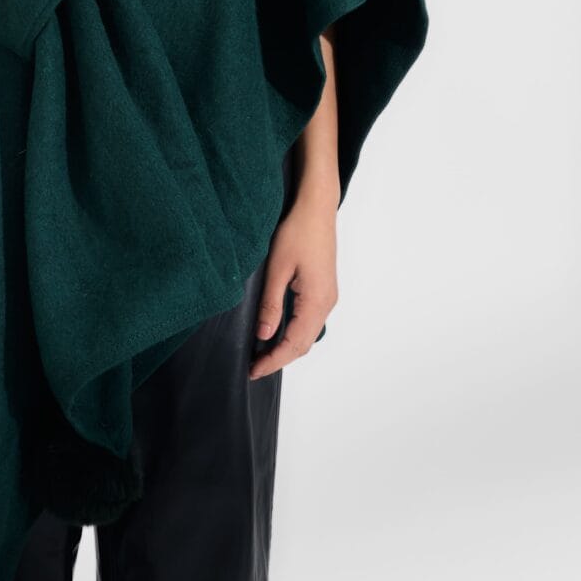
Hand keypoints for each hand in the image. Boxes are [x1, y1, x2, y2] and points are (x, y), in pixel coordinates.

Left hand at [249, 191, 336, 378]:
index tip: (253, 371)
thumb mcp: (277, 268)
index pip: (294, 343)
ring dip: (287, 348)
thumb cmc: (297, 232)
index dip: (273, 361)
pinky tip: (277, 332)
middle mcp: (327, 303)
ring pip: (308, 334)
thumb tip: (264, 335)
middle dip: (279, 359)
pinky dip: (294, 334)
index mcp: (317, 301)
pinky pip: (310, 322)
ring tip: (262, 355)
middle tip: (253, 368)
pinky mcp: (324, 290)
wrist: (317, 209)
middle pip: (303, 344)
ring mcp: (328, 297)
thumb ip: (271, 304)